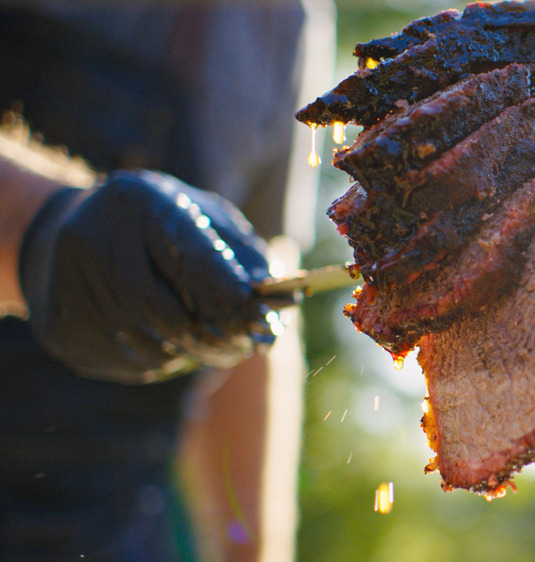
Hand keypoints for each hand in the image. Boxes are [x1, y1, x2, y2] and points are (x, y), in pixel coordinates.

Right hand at [19, 170, 280, 382]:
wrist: (67, 230)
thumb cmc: (160, 226)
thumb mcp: (204, 219)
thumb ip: (246, 256)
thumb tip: (284, 300)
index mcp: (142, 204)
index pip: (193, 262)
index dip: (234, 301)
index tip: (265, 326)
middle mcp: (98, 241)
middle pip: (169, 315)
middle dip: (218, 340)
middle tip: (247, 349)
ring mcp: (70, 287)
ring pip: (152, 347)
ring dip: (193, 355)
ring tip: (207, 341)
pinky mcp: (60, 328)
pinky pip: (129, 365)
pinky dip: (162, 362)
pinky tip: (165, 341)